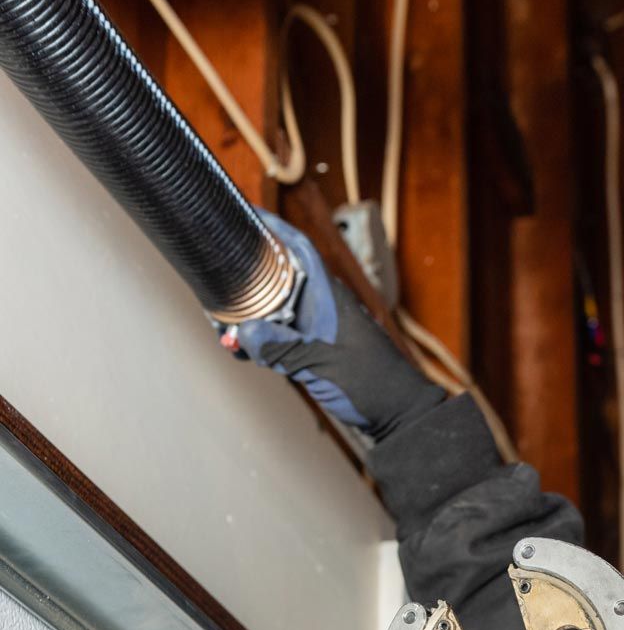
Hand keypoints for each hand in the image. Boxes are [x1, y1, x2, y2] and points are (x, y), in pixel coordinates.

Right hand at [226, 213, 438, 437]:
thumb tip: (245, 332)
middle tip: (217, 292)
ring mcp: (320, 328)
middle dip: (246, 283)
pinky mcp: (318, 350)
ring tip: (226, 332)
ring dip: (249, 319)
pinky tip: (245, 351)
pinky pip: (282, 336)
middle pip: (277, 278)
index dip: (272, 227)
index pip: (297, 246)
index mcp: (329, 296)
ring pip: (275, 310)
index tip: (244, 214)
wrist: (399, 415)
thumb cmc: (372, 384)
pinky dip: (262, 340)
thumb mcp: (320, 364)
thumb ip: (281, 347)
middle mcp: (324, 306)